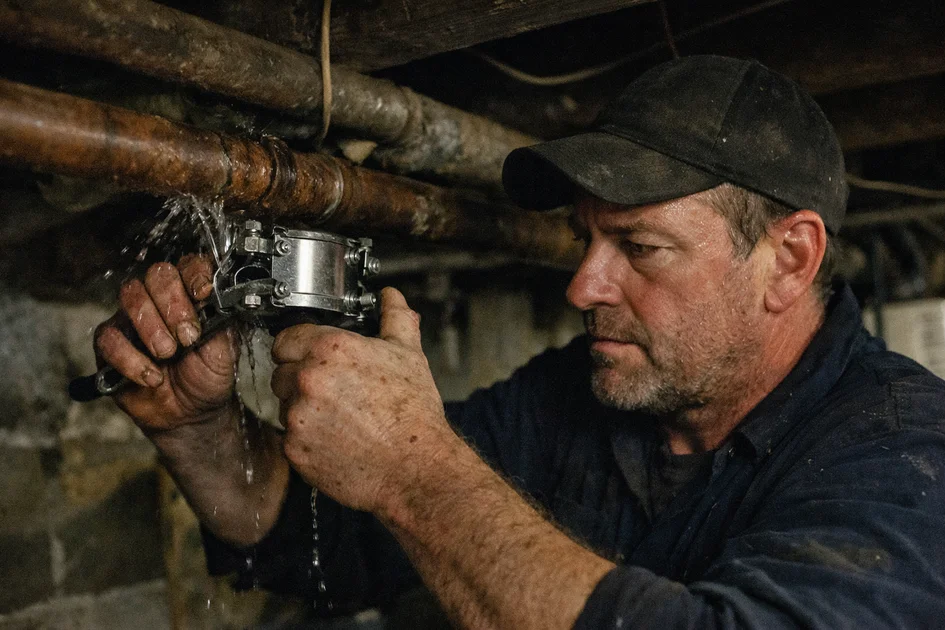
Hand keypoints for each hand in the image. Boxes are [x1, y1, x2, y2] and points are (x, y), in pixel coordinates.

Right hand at [95, 254, 236, 430]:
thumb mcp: (225, 350)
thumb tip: (218, 296)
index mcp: (191, 295)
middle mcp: (160, 300)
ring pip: (131, 298)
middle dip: (173, 304)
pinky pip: (109, 339)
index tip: (203, 293)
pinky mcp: (110, 345)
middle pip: (157, 275)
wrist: (191, 414)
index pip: (188, 265)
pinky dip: (131, 359)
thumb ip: (221, 320)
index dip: (194, 274)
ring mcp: (132, 319)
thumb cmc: (207, 376)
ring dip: (151, 328)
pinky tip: (151, 376)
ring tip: (168, 354)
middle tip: (188, 336)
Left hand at [271, 287, 455, 513]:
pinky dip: (307, 438)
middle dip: (301, 378)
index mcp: (331, 349)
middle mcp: (308, 380)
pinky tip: (337, 439)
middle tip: (336, 391)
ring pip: (284, 405)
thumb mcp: (409, 354)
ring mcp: (298, 417)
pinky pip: (290, 438)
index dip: (300, 347)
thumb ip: (395, 318)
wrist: (415, 467)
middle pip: (281, 371)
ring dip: (303, 409)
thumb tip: (391, 297)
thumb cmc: (413, 414)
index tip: (314, 357)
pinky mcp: (294, 449)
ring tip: (341, 417)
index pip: (286, 338)